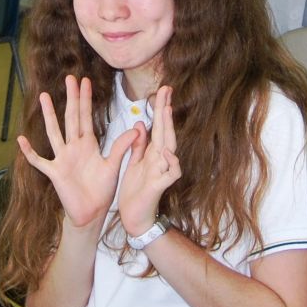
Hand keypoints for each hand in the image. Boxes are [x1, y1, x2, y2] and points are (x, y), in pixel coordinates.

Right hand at [17, 75, 139, 231]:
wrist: (92, 213)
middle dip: (71, 98)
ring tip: (45, 97)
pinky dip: (29, 152)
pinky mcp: (54, 172)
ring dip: (49, 115)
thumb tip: (136, 129)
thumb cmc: (102, 190)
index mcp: (88, 144)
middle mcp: (74, 147)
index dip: (85, 99)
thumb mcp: (113, 166)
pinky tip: (21, 140)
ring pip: (54, 132)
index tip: (84, 81)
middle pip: (71, 117)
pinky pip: (39, 161)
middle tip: (69, 78)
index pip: (86, 116)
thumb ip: (122, 147)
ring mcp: (62, 158)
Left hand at [115, 87, 179, 235]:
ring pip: (170, 148)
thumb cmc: (136, 190)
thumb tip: (140, 123)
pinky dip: (171, 163)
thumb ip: (139, 144)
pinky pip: (171, 173)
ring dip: (169, 130)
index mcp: (153, 153)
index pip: (158, 127)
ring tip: (166, 112)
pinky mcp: (159, 186)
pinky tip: (166, 152)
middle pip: (166, 132)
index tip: (162, 90)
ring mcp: (162, 172)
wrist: (134, 216)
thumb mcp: (135, 163)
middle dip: (165, 112)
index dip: (160, 109)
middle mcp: (160, 160)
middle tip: (166, 91)